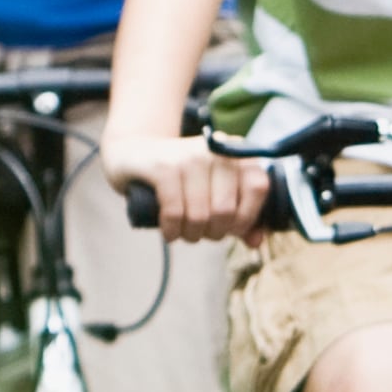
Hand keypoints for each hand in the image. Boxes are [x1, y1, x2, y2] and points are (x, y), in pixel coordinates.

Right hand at [108, 132, 268, 241]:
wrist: (134, 155)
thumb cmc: (181, 181)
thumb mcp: (212, 192)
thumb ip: (240, 216)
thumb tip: (256, 241)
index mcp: (235, 153)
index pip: (258, 186)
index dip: (247, 216)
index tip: (231, 228)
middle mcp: (214, 150)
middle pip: (226, 209)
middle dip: (214, 233)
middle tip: (201, 233)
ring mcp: (188, 156)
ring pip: (200, 215)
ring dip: (191, 235)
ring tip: (184, 233)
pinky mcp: (162, 166)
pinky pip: (174, 211)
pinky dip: (172, 230)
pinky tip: (169, 232)